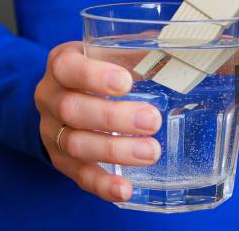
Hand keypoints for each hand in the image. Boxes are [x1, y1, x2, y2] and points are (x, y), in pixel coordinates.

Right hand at [35, 41, 161, 201]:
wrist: (61, 95)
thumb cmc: (96, 68)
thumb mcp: (108, 52)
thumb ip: (139, 50)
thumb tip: (188, 49)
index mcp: (61, 64)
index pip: (67, 68)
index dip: (93, 76)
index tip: (125, 82)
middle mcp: (50, 97)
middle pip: (72, 109)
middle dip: (113, 117)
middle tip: (152, 120)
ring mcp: (52, 132)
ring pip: (76, 144)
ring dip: (114, 150)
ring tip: (151, 152)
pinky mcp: (61, 160)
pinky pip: (78, 175)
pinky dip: (102, 184)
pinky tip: (125, 189)